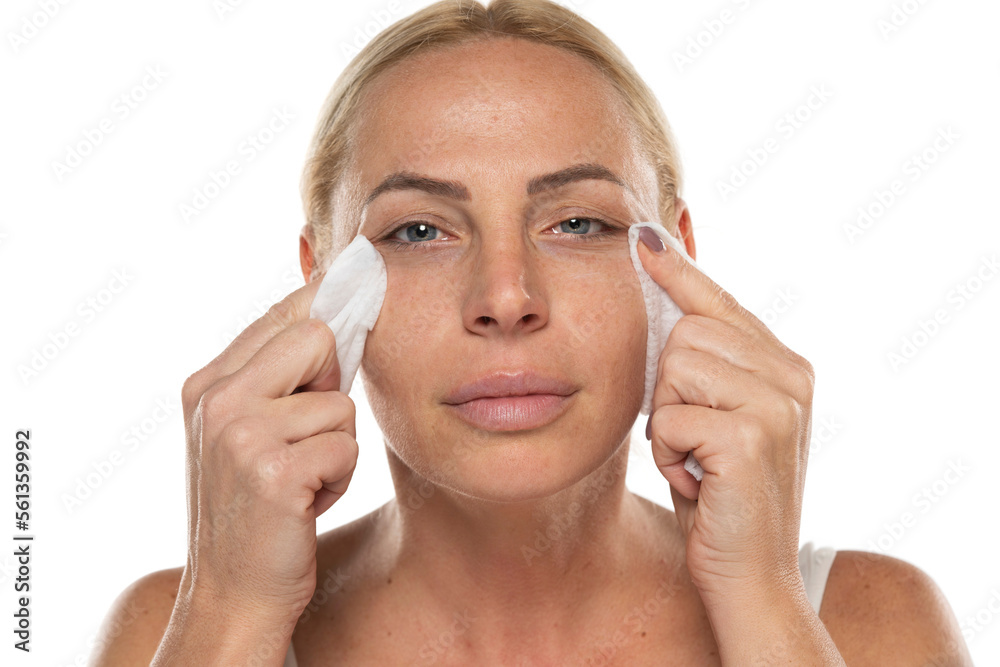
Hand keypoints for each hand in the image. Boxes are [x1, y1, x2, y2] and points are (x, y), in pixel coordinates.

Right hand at [178, 270, 358, 620]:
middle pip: (317, 336)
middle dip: (332, 385)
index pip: (283, 312)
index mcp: (206, 383)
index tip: (356, 304)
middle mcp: (216, 400)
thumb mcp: (246, 433)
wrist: (233, 593)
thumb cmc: (255, 509)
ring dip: (337, 446)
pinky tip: (307, 502)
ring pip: (341, 404)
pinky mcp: (272, 472)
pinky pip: (346, 447)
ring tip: (302, 480)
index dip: (328, 315)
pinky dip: (340, 479)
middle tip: (311, 433)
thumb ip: (276, 378)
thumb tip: (340, 317)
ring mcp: (240, 434)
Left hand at [637, 231, 814, 604]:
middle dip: (668, 387)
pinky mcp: (752, 437)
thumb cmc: (721, 495)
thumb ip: (709, 365)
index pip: (722, 302)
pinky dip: (667, 453)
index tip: (644, 239)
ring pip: (674, 368)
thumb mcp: (718, 419)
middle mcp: (791, 376)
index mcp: (786, 366)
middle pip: (686, 332)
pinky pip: (669, 416)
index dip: (679, 271)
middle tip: (692, 437)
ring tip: (695, 459)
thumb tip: (666, 299)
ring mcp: (778, 404)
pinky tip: (696, 480)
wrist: (749, 575)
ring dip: (666, 422)